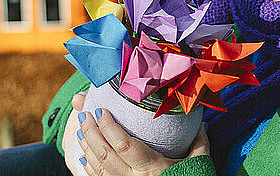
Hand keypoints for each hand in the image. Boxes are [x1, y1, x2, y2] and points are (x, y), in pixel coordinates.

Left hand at [71, 92, 209, 175]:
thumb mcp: (199, 163)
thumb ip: (199, 142)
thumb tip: (199, 120)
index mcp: (152, 168)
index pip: (124, 145)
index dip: (109, 127)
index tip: (102, 110)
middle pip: (104, 154)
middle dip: (90, 132)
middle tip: (84, 113)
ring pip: (97, 167)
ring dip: (86, 146)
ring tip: (81, 128)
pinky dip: (87, 166)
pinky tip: (82, 154)